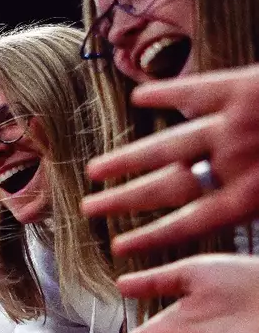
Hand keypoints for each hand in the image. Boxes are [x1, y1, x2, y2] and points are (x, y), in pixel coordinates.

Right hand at [81, 64, 258, 255]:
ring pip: (168, 142)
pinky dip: (167, 93)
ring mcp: (235, 120)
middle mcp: (232, 160)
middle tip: (89, 208)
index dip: (152, 236)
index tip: (120, 247)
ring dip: (129, 157)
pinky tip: (141, 98)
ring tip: (97, 169)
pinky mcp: (244, 85)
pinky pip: (196, 89)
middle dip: (123, 199)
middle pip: (165, 185)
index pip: (188, 222)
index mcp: (253, 195)